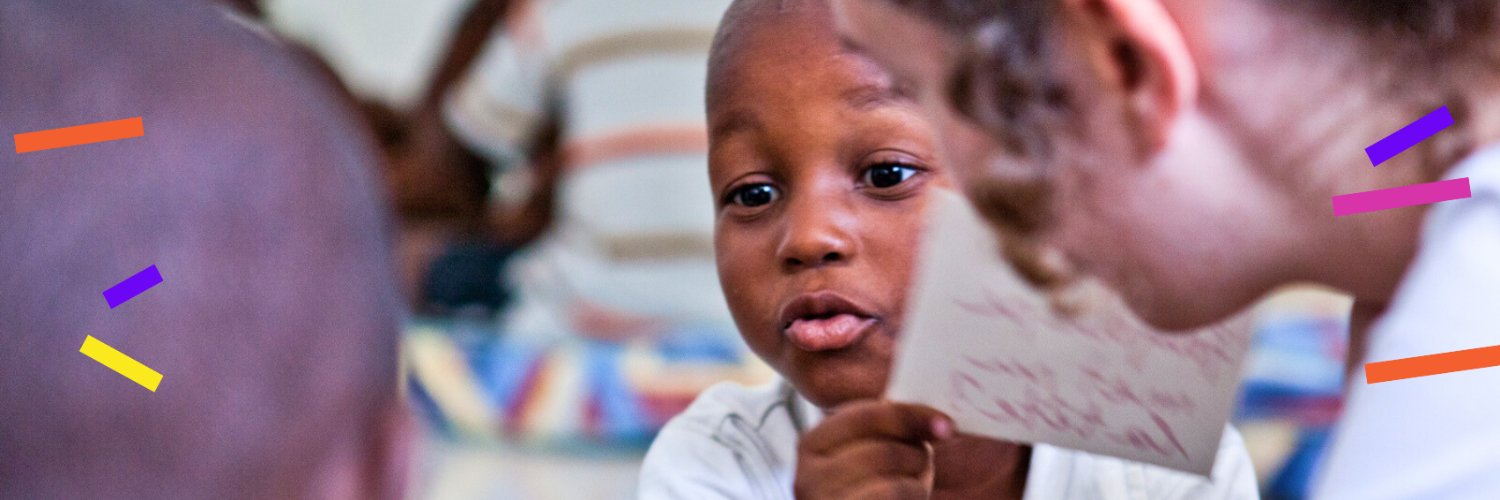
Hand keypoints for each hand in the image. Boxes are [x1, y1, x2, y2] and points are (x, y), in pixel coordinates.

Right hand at [795, 400, 953, 499]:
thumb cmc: (863, 490)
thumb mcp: (866, 453)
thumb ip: (884, 429)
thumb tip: (933, 420)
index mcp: (812, 444)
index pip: (865, 416)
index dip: (910, 415)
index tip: (945, 424)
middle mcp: (808, 477)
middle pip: (884, 450)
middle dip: (918, 455)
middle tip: (925, 460)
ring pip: (894, 484)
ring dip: (918, 481)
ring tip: (915, 485)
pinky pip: (894, 497)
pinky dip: (914, 496)